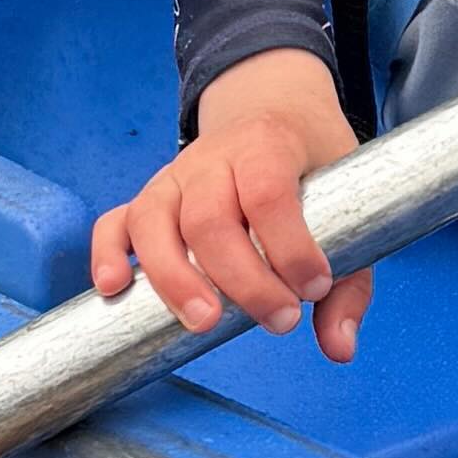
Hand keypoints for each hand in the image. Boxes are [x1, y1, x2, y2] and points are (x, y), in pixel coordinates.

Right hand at [90, 49, 375, 360]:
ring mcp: (173, 178)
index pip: (267, 193)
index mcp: (266, 145)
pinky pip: (115, 222)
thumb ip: (348, 282)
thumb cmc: (311, 163)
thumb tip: (339, 348)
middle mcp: (211, 158)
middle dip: (242, 279)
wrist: (272, 109)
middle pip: (209, 218)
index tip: (314, 288)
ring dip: (174, 278)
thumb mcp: (349, 201)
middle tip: (278, 320)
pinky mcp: (148, 199)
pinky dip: (108, 254)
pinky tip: (115, 290)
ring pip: (155, 222)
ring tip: (203, 322)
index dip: (289, 247)